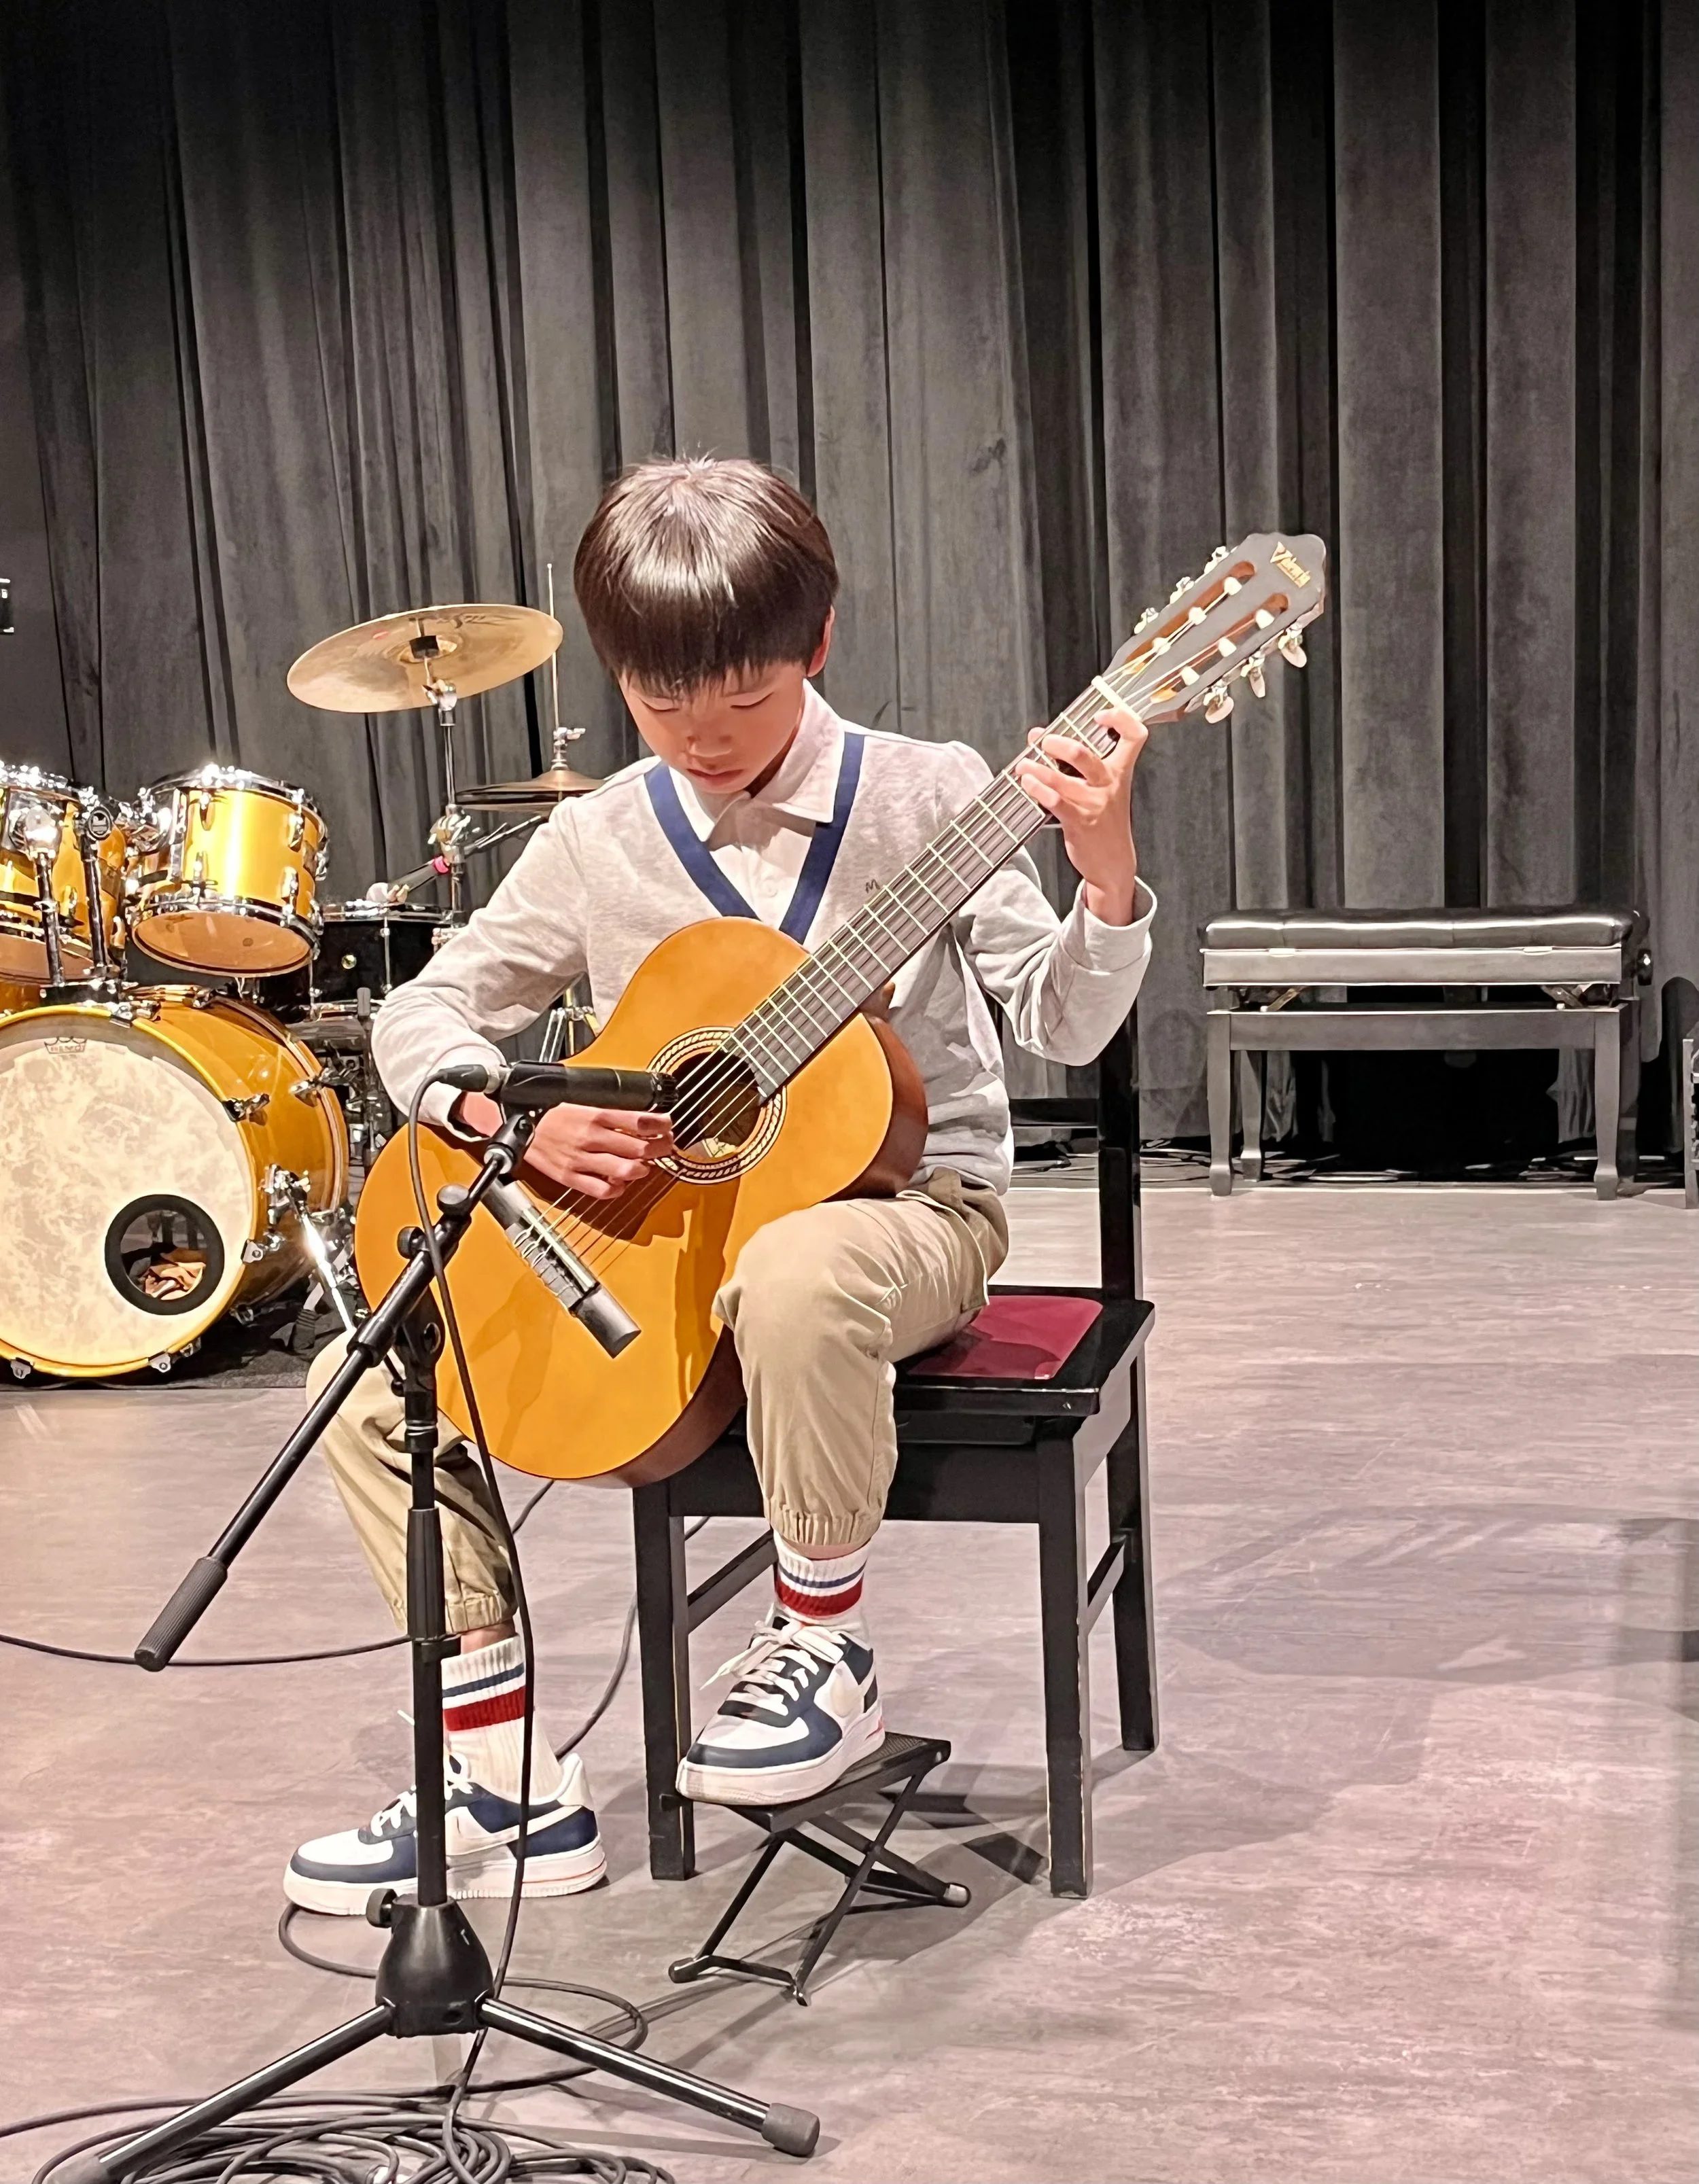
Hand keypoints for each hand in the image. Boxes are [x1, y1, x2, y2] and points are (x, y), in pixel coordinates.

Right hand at [454, 1091, 674, 1200]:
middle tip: (665, 1146)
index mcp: (594, 1113)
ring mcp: (581, 1159)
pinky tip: (620, 1181)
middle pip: (640, 1147)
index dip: (661, 1125)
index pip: (640, 1120)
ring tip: (646, 1165)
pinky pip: (602, 1190)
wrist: (515, 1122)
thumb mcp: (581, 1098)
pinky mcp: (570, 1176)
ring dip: (643, 1169)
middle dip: (660, 1148)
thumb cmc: (548, 1109)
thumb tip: (639, 1113)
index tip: (668, 1126)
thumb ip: (609, 1107)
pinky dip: (617, 1188)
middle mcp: (590, 1137)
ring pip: (625, 1171)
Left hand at [1011, 704, 1147, 924]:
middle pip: (1087, 755)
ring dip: (1038, 769)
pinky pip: (1056, 802)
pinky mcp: (1080, 822)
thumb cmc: (1103, 821)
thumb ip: (1072, 761)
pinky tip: (1027, 784)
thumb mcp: (1099, 789)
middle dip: (1060, 745)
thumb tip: (1038, 735)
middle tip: (1045, 743)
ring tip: (1023, 765)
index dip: (1121, 719)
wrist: (1113, 863)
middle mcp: (1109, 785)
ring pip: (1063, 779)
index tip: (1100, 715)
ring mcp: (1095, 804)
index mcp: (1120, 772)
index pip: (1134, 737)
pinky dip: (1038, 790)